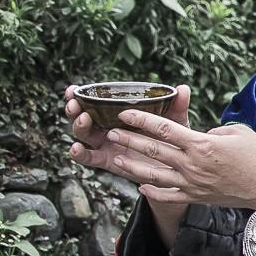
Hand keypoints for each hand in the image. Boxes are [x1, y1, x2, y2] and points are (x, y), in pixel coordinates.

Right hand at [66, 83, 190, 156]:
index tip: (73, 89)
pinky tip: (77, 148)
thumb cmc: (172, 138)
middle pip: (83, 116)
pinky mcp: (108, 161)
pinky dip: (80, 154)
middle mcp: (108, 127)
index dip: (82, 95)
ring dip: (79, 127)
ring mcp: (106, 144)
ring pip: (84, 135)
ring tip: (84, 119)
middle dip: (75, 109)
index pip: (95, 101)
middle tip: (75, 103)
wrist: (175, 166)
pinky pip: (89, 158)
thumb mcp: (174, 122)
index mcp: (118, 114)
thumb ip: (177, 106)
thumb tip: (183, 88)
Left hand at [74, 107, 255, 210]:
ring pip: (153, 174)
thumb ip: (212, 131)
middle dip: (129, 140)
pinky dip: (153, 193)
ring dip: (133, 166)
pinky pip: (168, 196)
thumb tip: (200, 135)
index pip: (164, 128)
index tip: (125, 113)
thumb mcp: (237, 132)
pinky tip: (141, 188)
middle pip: (153, 150)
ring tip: (117, 158)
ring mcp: (192, 183)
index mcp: (201, 144)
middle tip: (112, 133)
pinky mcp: (196, 197)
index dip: (141, 119)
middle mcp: (192, 164)